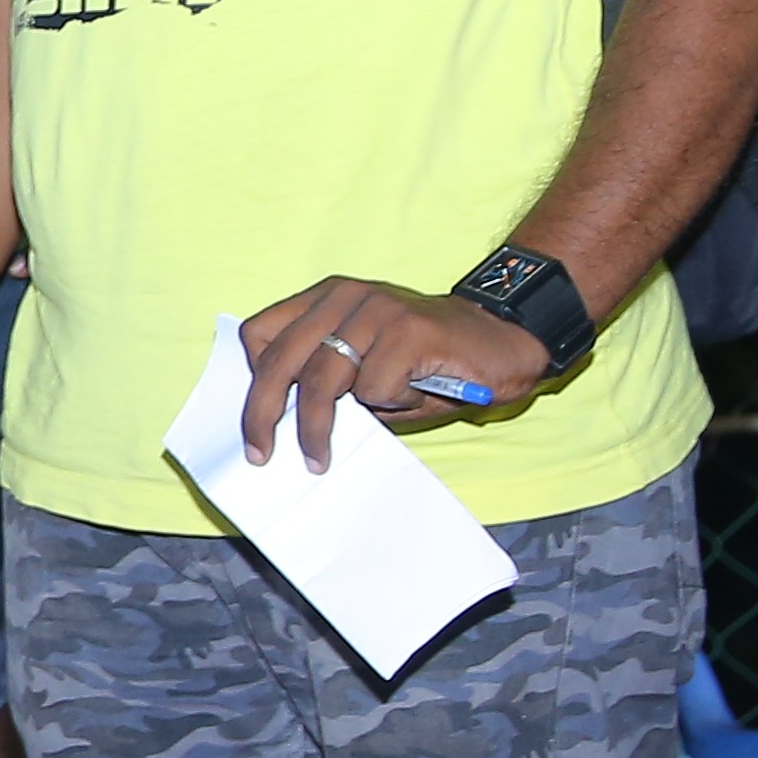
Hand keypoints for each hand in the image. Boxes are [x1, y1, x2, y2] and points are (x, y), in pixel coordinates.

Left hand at [229, 275, 549, 471]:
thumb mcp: (367, 365)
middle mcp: (344, 296)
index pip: (261, 333)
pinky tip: (416, 393)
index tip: (257, 420)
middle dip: (263, 414)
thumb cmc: (429, 361)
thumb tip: (282, 426)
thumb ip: (325, 381)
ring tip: (319, 460)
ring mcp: (376, 310)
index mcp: (326, 298)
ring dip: (316, 429)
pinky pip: (374, 388)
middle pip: (280, 359)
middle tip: (261, 455)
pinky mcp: (408, 331)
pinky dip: (390, 405)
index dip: (253, 380)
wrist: (504, 339)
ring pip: (320, 381)